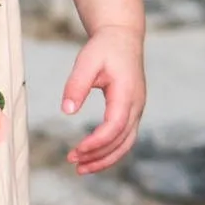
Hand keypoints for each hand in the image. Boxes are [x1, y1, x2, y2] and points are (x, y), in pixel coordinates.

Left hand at [61, 26, 144, 174]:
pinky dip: (110, 150)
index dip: (96, 142)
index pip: (115, 126)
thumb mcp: (86, 60)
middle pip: (122, 141)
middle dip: (98, 156)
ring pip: (126, 143)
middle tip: (73, 162)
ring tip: (81, 168)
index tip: (77, 150)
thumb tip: (67, 110)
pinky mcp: (132, 111)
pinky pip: (124, 137)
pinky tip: (91, 155)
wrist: (122, 37)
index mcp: (127, 92)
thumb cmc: (104, 47)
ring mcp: (137, 109)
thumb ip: (76, 85)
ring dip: (105, 158)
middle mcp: (136, 104)